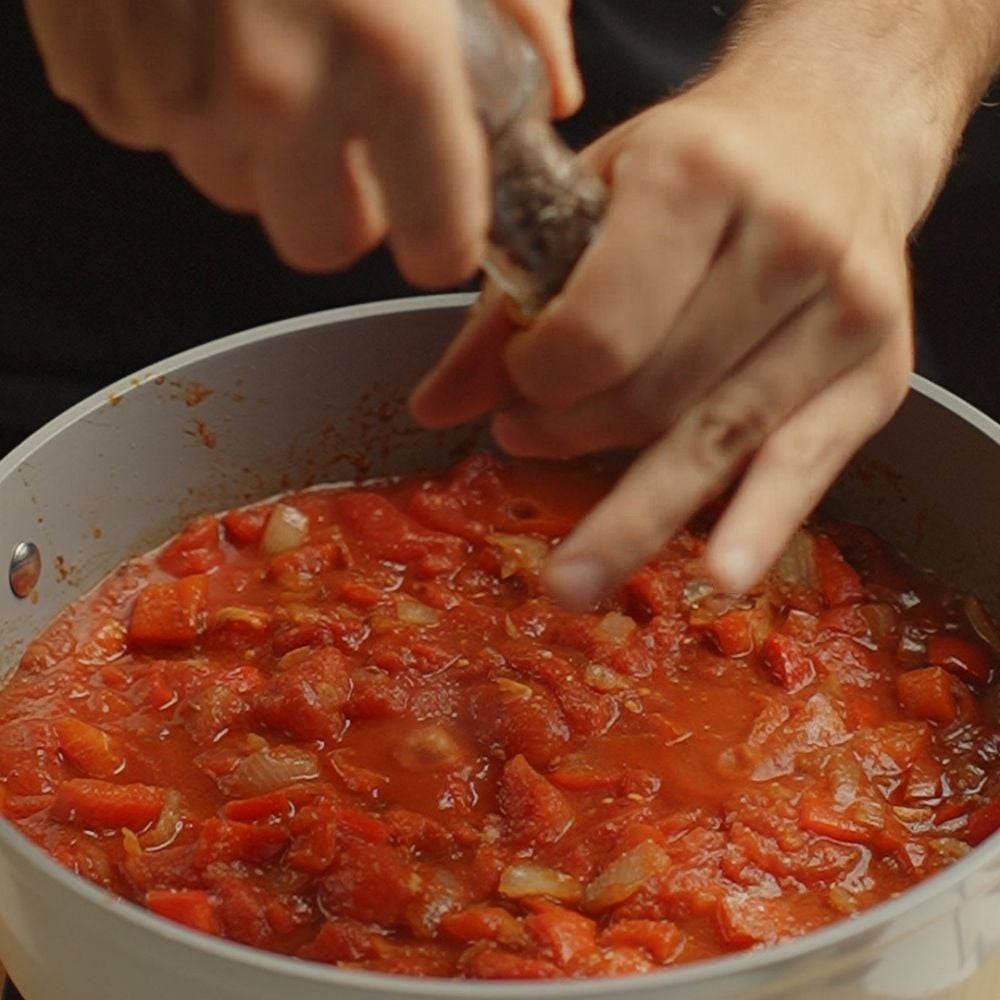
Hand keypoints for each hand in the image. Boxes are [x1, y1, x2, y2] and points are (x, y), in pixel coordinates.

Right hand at [24, 0, 579, 284]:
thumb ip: (524, 5)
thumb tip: (554, 88)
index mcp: (391, 56)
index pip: (434, 240)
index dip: (438, 238)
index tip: (434, 224)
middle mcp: (280, 90)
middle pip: (319, 242)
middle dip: (340, 208)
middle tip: (345, 144)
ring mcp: (179, 88)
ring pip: (233, 185)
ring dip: (257, 146)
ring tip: (261, 46)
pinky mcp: (101, 72)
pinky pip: (156, 130)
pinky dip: (181, 95)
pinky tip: (194, 20)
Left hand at [411, 64, 920, 608]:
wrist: (833, 135)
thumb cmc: (697, 163)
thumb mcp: (588, 197)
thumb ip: (507, 305)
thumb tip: (434, 408)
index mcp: (697, 173)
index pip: (598, 326)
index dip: (537, 378)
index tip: (514, 382)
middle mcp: (787, 236)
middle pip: (651, 393)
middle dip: (569, 433)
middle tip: (523, 437)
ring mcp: (845, 310)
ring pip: (712, 440)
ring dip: (631, 516)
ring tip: (570, 582)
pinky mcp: (880, 372)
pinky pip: (805, 465)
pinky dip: (757, 524)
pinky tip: (720, 576)